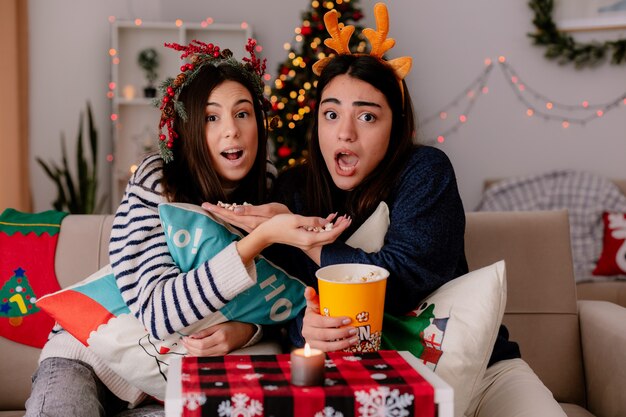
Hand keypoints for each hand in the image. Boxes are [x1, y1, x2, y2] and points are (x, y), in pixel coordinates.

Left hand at [182, 321, 255, 355]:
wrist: (246, 332)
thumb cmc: (233, 326)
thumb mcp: (219, 325)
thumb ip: (205, 332)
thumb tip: (192, 337)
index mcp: (221, 337)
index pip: (201, 344)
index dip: (190, 343)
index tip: (184, 338)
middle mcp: (222, 347)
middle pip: (201, 352)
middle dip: (190, 348)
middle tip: (184, 342)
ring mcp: (223, 353)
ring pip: (203, 357)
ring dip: (192, 352)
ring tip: (187, 346)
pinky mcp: (222, 356)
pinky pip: (208, 358)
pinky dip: (199, 356)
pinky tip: (193, 352)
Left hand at [202, 202, 290, 232]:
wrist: (293, 228)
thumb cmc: (282, 216)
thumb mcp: (268, 211)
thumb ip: (251, 210)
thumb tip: (235, 210)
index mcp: (249, 220)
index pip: (229, 214)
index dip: (217, 209)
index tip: (205, 205)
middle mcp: (248, 225)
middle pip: (229, 217)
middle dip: (216, 211)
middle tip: (204, 205)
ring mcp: (251, 227)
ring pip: (233, 220)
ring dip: (223, 214)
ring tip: (213, 208)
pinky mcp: (255, 227)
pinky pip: (239, 221)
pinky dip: (232, 216)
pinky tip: (230, 213)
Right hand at [236, 213, 350, 264]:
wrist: (267, 233)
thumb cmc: (278, 225)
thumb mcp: (295, 219)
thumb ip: (312, 221)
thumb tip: (324, 221)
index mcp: (309, 239)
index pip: (330, 235)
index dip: (341, 228)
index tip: (347, 221)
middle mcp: (310, 243)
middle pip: (331, 238)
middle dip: (340, 229)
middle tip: (348, 219)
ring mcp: (307, 243)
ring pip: (326, 237)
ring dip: (334, 228)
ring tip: (341, 218)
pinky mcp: (304, 240)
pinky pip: (319, 235)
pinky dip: (325, 228)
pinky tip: (328, 220)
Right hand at [301, 287, 357, 351]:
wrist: (310, 327)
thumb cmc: (315, 313)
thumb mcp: (313, 304)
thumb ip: (312, 297)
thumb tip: (308, 288)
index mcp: (308, 319)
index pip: (322, 322)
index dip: (335, 322)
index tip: (348, 319)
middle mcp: (307, 332)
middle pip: (325, 335)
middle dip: (341, 333)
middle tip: (354, 330)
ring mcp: (312, 343)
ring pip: (327, 346)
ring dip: (342, 343)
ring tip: (355, 339)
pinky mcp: (317, 350)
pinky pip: (329, 351)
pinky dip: (340, 348)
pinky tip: (350, 344)